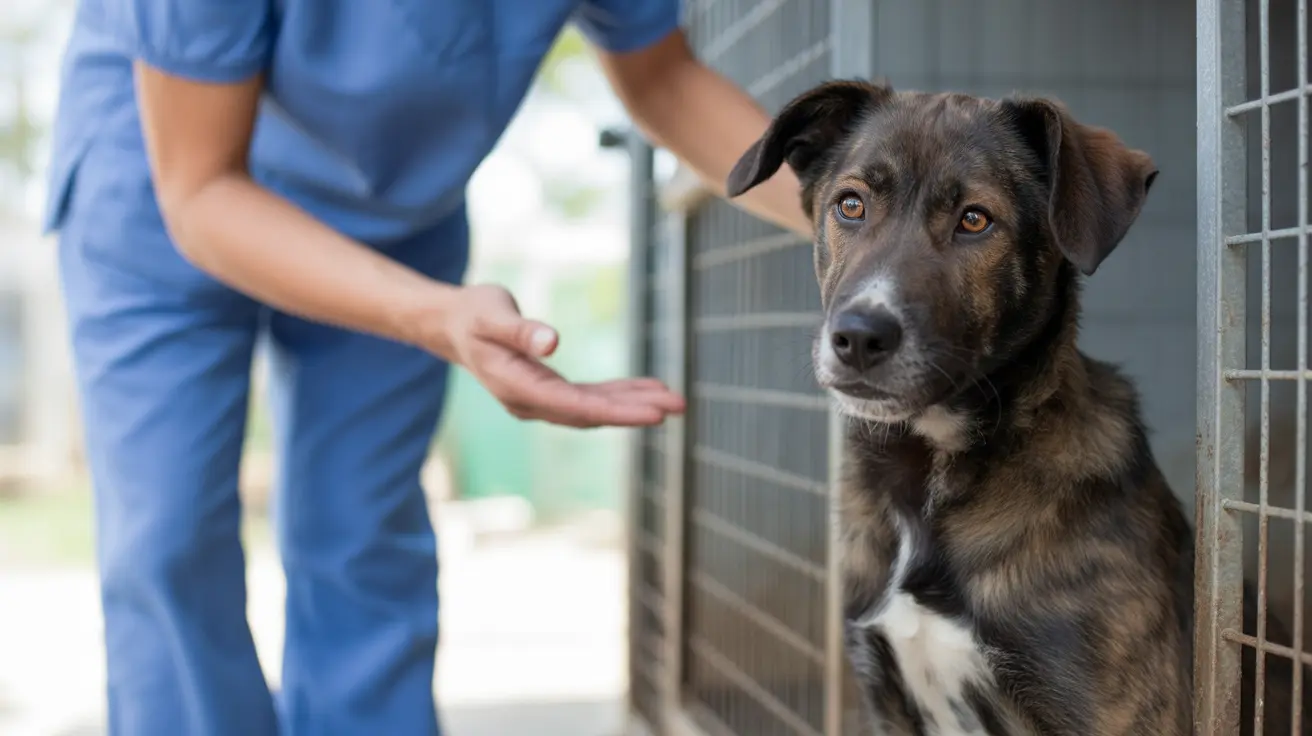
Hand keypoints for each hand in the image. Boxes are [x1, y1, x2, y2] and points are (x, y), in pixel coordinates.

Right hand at [439, 284, 684, 427]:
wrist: (451, 325)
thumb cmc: (472, 314)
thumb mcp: (491, 314)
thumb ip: (519, 330)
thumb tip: (551, 343)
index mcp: (517, 387)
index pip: (576, 405)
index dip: (617, 410)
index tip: (654, 411)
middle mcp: (530, 402)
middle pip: (590, 413)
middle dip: (635, 411)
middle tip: (678, 406)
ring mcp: (540, 399)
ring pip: (593, 408)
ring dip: (632, 404)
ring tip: (674, 400)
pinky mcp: (548, 390)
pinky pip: (589, 396)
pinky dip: (618, 393)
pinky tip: (647, 389)